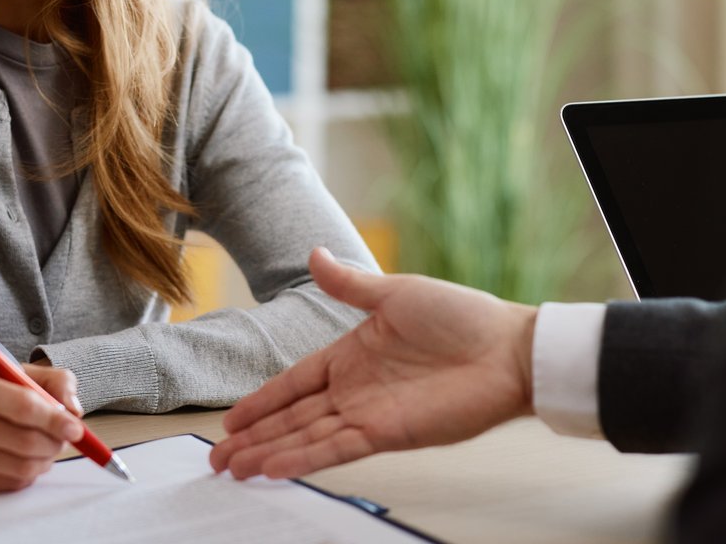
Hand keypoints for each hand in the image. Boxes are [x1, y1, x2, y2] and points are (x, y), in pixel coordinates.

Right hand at [0, 362, 85, 491]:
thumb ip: (54, 382)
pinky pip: (8, 483)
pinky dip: (27, 475)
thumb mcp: (16, 375)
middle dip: (54, 443)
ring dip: (45, 461)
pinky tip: (25, 461)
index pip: (23, 406)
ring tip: (46, 450)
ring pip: (21, 466)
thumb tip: (74, 410)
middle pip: (25, 441)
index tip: (76, 428)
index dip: (55, 419)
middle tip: (63, 439)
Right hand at [208, 246, 537, 479]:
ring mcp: (368, 413)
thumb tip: (314, 255)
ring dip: (269, 454)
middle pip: (291, 418)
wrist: (508, 350)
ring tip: (233, 471)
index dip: (261, 402)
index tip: (231, 421)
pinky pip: (335, 448)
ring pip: (305, 437)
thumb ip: (350, 285)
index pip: (293, 382)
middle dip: (253, 439)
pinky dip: (303, 458)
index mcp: (351, 354)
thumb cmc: (461, 316)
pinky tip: (274, 468)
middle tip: (217, 459)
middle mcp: (354, 389)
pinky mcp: (388, 433)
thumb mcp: (396, 293)